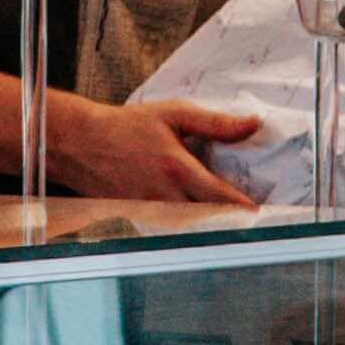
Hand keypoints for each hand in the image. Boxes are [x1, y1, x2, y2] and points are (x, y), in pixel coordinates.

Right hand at [47, 95, 266, 212]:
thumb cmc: (126, 127)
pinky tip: (201, 222)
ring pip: (192, 229)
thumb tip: (252, 124)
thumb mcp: (174, 115)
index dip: (245, 207)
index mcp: (176, 168)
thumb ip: (215, 123)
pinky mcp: (140, 219)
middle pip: (210, 220)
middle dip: (232, 221)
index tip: (264, 211)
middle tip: (255, 221)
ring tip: (233, 224)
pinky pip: (172, 230)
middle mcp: (164, 196)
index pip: (221, 196)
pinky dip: (189, 228)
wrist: (81, 143)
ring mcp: (151, 212)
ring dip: (212, 227)